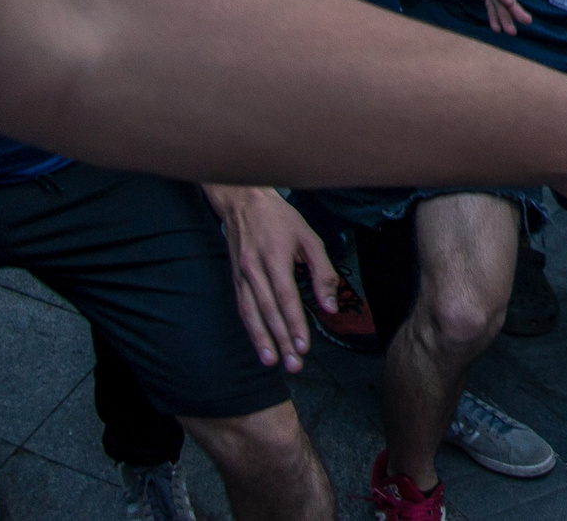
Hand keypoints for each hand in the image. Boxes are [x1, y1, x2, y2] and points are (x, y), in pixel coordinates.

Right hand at [203, 185, 334, 372]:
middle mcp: (255, 270)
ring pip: (252, 313)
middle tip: (293, 364)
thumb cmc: (280, 219)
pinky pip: (243, 308)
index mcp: (276, 257)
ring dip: (263, 340)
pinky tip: (260, 344)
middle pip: (269, 311)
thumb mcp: (308, 237)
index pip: (286, 297)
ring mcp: (242, 276)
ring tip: (273, 362)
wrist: (243, 201)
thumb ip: (322, 271)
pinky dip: (250, 328)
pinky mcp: (236, 279)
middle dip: (281, 340)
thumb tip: (330, 306)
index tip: (303, 346)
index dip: (295, 324)